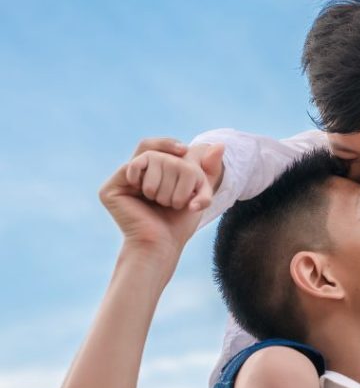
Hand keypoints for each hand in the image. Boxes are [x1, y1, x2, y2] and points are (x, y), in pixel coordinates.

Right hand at [99, 139, 223, 260]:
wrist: (164, 244)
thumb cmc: (180, 222)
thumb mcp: (200, 192)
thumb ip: (208, 169)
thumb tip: (221, 145)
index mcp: (151, 174)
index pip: (159, 146)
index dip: (169, 144)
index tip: (183, 151)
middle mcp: (135, 176)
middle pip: (158, 153)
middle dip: (175, 174)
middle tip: (174, 200)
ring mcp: (121, 182)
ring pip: (147, 159)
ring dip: (163, 183)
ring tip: (161, 202)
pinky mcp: (110, 190)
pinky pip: (130, 168)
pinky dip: (145, 181)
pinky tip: (147, 196)